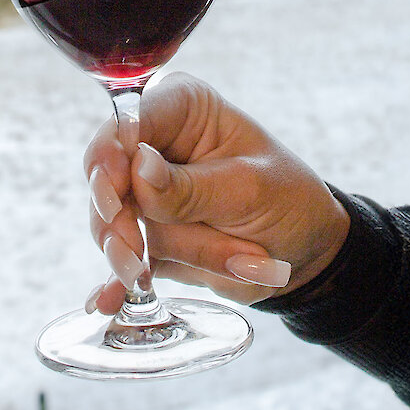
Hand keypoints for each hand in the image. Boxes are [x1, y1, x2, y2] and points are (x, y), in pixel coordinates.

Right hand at [83, 73, 349, 314]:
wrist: (302, 254)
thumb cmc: (288, 200)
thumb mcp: (249, 190)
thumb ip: (190, 186)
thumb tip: (137, 167)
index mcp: (182, 108)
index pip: (129, 119)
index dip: (113, 152)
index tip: (114, 191)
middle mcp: (153, 142)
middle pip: (107, 175)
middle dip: (120, 218)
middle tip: (132, 251)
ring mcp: (144, 191)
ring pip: (115, 223)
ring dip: (144, 255)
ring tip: (157, 275)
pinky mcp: (143, 232)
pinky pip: (118, 256)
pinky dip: (117, 281)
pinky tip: (109, 300)